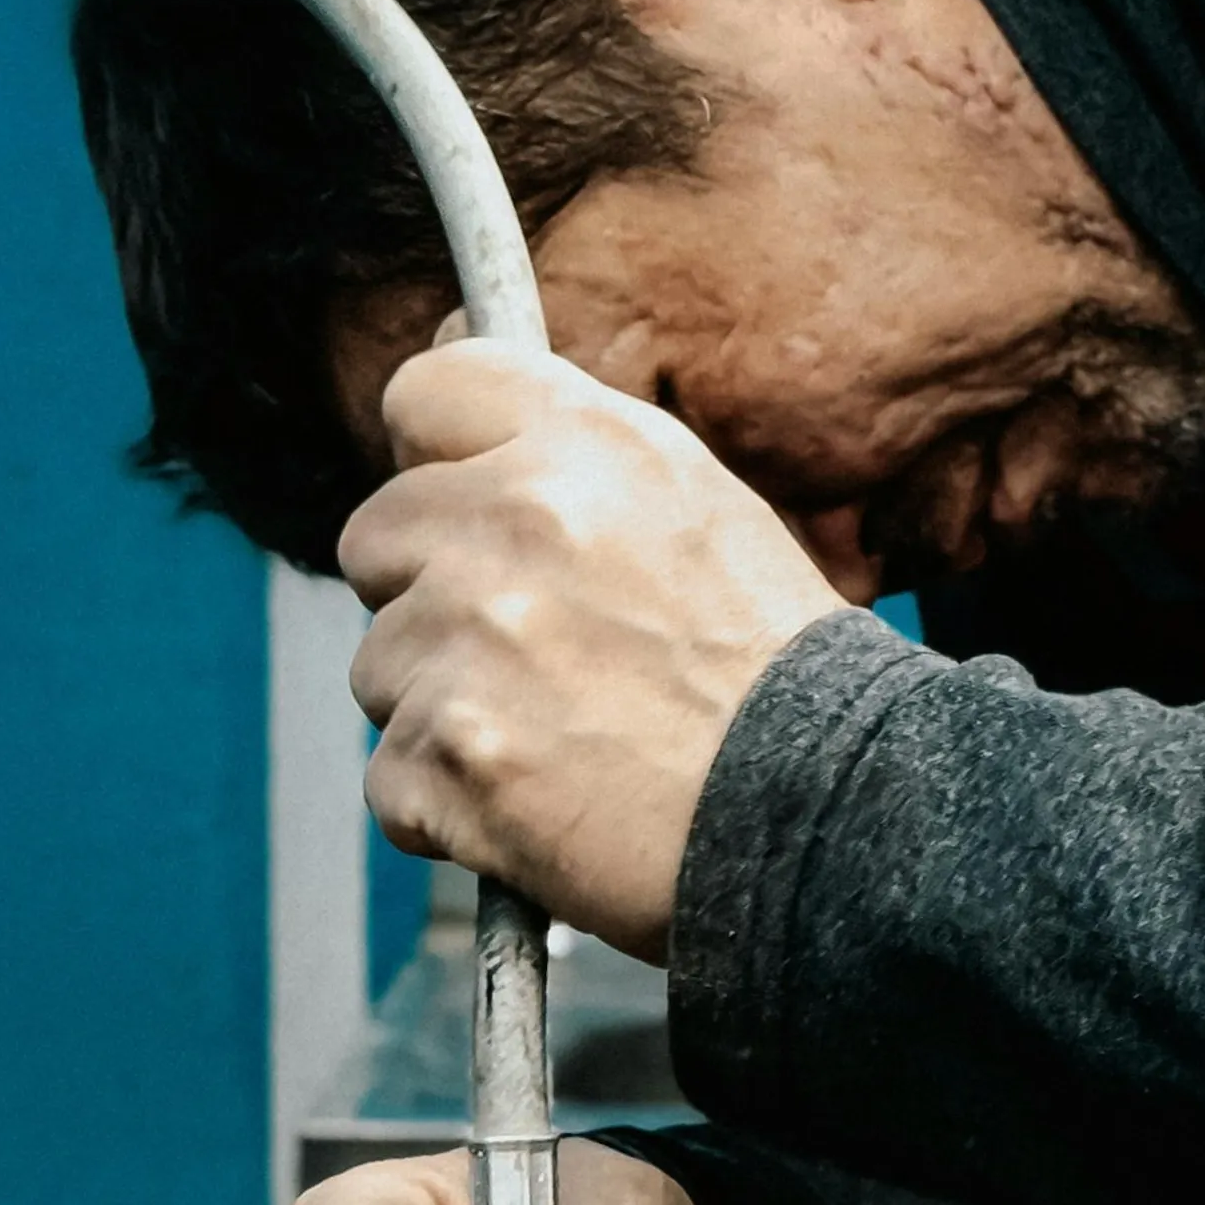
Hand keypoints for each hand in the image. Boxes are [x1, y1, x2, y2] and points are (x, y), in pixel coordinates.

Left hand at [340, 341, 843, 955]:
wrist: (829, 814)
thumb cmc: (776, 674)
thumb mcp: (701, 509)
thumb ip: (578, 464)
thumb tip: (460, 443)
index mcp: (586, 446)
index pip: (426, 390)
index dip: (434, 457)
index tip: (460, 503)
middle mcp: (518, 522)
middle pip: (375, 536)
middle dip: (426, 596)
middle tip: (526, 653)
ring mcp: (474, 640)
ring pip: (380, 667)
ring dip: (443, 709)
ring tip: (557, 739)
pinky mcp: (453, 754)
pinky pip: (392, 777)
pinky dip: (450, 808)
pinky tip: (541, 806)